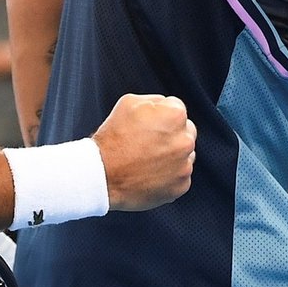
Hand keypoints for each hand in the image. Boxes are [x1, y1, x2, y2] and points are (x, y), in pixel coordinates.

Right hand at [92, 94, 196, 210]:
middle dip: (170, 134)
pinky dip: (169, 175)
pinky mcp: (181, 185)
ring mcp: (185, 165)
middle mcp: (185, 140)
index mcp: (175, 116)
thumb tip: (164, 106)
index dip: (160, 115)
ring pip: (184, 155)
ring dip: (172, 155)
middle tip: (147, 142)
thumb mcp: (129, 103)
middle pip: (185, 131)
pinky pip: (180, 176)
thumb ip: (154, 101)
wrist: (102, 175)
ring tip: (147, 160)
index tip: (147, 125)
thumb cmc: (112, 138)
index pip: (177, 108)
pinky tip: (150, 174)